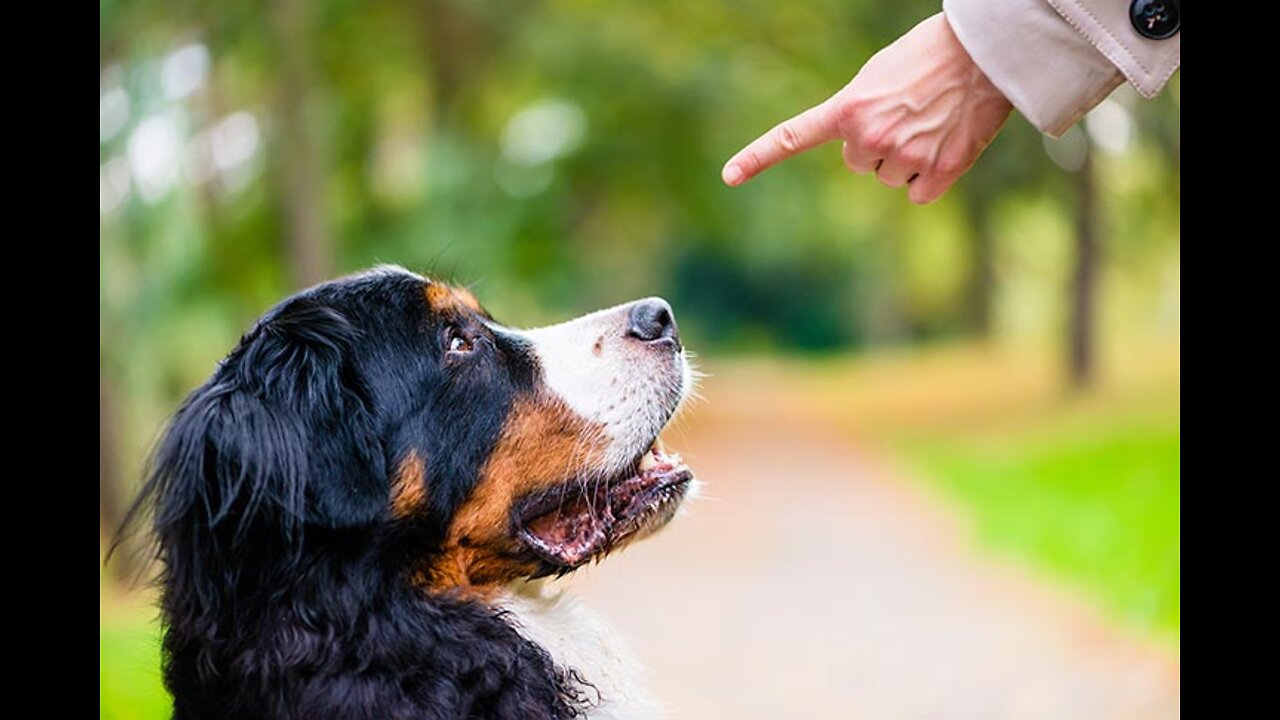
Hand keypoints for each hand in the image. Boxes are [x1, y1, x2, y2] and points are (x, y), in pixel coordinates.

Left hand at [721, 13, 1012, 204]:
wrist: (985, 54)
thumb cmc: (932, 56)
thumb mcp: (879, 76)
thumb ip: (858, 112)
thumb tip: (863, 149)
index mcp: (849, 109)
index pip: (793, 137)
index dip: (758, 157)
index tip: (729, 176)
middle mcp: (869, 138)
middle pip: (859, 163)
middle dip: (877, 145)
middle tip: (906, 113)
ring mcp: (903, 159)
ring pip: (890, 178)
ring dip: (906, 159)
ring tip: (930, 123)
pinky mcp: (938, 174)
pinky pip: (919, 194)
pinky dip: (931, 178)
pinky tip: (945, 146)